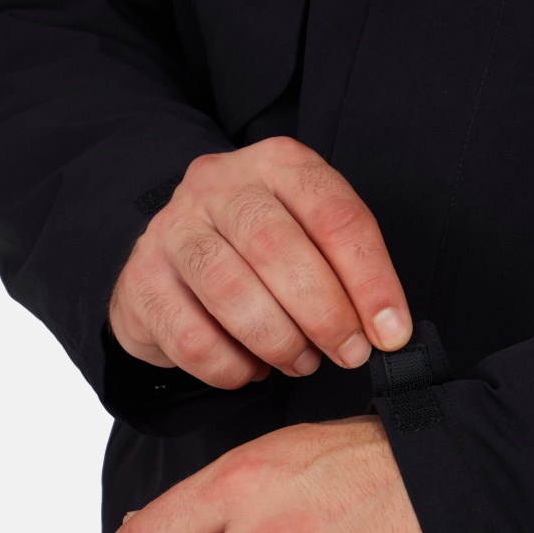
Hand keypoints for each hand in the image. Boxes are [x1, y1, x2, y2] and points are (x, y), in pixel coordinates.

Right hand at [109, 136, 412, 387]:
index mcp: (277, 164)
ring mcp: (172, 229)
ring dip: (278, 342)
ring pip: (229, 291)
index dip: (370, 279)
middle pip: (277, 247)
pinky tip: (250, 368)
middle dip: (323, 313)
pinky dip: (232, 368)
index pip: (334, 214)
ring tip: (300, 362)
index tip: (392, 332)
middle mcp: (219, 184)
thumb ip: (346, 273)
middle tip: (348, 353)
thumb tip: (387, 332)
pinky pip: (191, 338)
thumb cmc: (256, 255)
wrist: (172, 263)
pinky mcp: (141, 280)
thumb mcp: (309, 240)